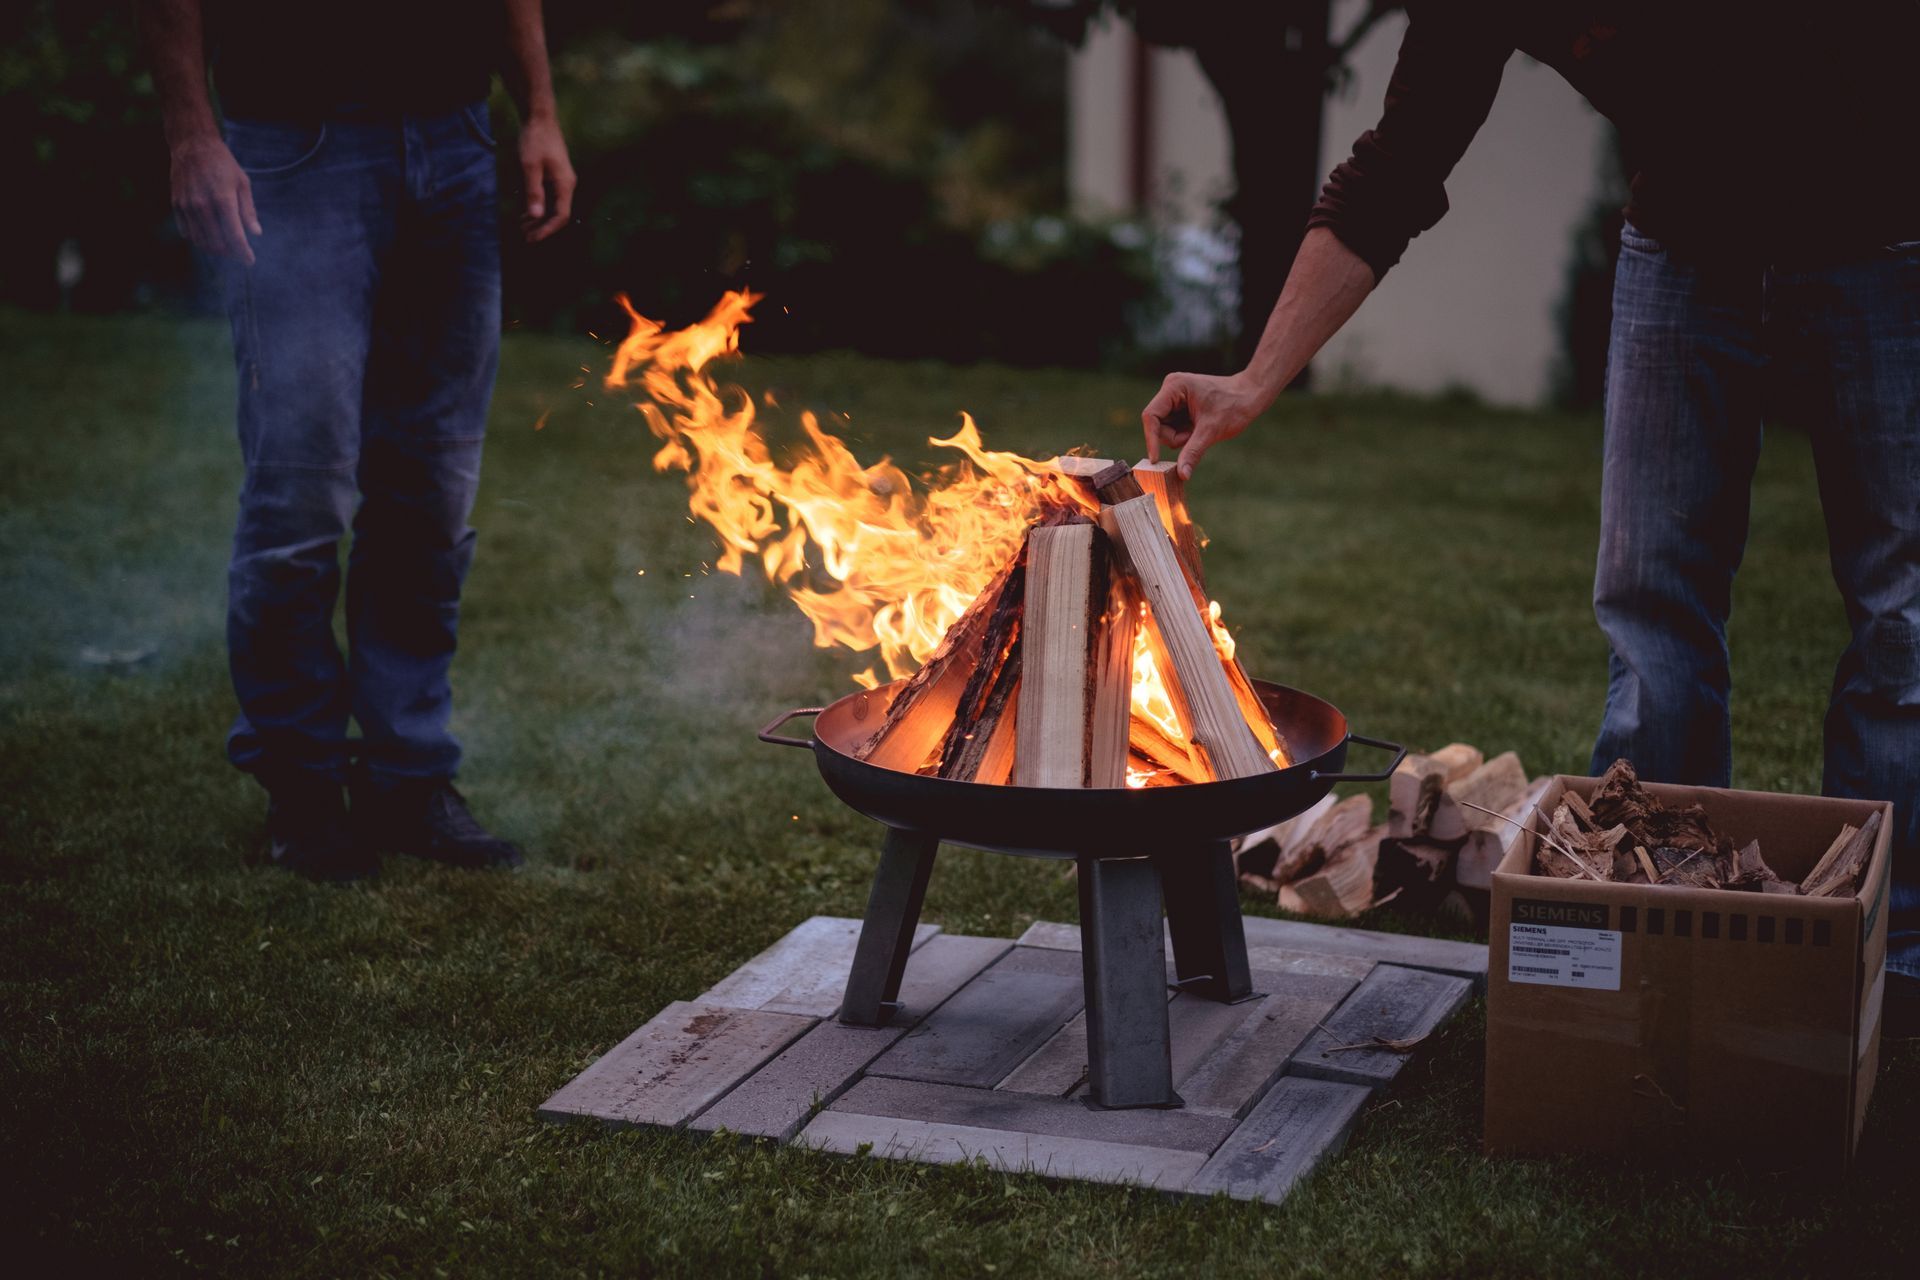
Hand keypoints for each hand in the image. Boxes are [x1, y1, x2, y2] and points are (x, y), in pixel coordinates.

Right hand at [170, 135, 260, 264]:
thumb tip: (256, 234)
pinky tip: (209, 236)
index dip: (243, 253)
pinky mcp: (176, 205)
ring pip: (201, 241)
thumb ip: (248, 210)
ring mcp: (187, 206)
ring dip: (215, 249)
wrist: (192, 145)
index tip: (250, 261)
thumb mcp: (242, 183)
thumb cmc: (223, 164)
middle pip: (217, 243)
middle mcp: (203, 205)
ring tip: (226, 248)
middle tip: (239, 253)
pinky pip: (187, 232)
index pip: (235, 236)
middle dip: (231, 253)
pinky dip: (199, 239)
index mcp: (223, 200)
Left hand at [517, 114, 575, 242]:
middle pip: (557, 214)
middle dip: (542, 227)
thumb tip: (536, 216)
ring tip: (522, 227)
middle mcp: (566, 185)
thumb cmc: (535, 140)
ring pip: (553, 207)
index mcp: (565, 184)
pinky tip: (525, 213)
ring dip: (539, 219)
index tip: (532, 238)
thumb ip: (533, 191)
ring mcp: (561, 180)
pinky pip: (549, 197)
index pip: (560, 216)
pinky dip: (538, 207)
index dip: (547, 230)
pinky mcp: (554, 176)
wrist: (539, 118)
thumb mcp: (530, 166)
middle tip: (524, 237)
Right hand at [1141, 371, 1270, 478]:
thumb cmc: (1234, 406)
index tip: (1156, 460)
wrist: (1252, 395)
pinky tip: (1200, 428)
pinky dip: (1186, 435)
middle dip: (1175, 437)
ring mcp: (1175, 398)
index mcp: (1174, 387)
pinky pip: (1174, 428)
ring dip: (1181, 437)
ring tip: (1201, 430)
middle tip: (1196, 436)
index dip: (1152, 439)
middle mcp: (1171, 390)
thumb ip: (1193, 452)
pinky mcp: (1181, 407)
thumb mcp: (1211, 431)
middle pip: (1157, 425)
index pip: (1151, 416)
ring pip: (1165, 430)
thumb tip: (1181, 475)